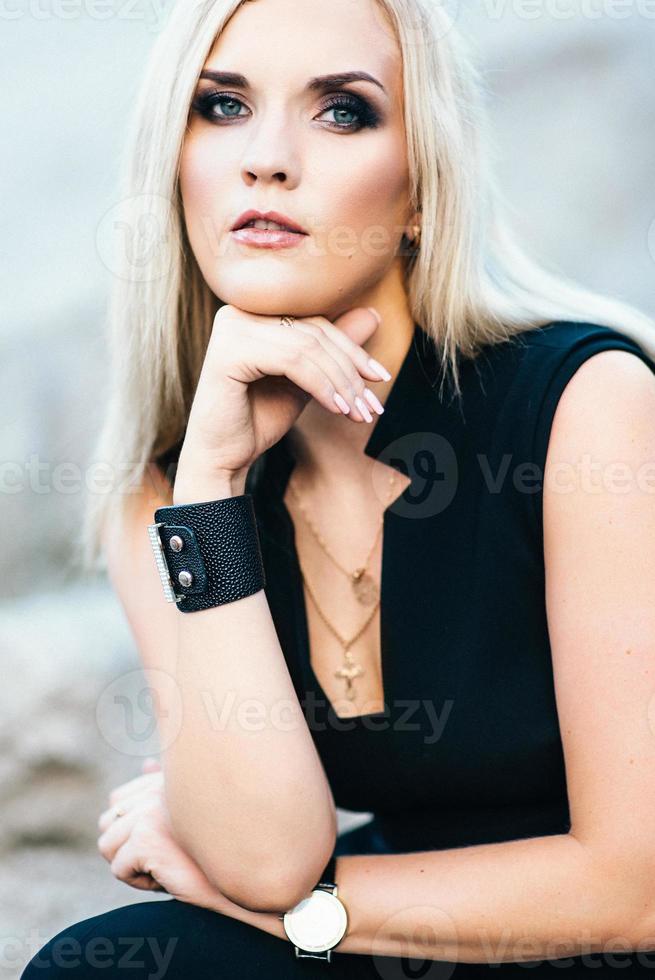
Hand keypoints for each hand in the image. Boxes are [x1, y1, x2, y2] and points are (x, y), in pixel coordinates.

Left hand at [97, 758, 232, 913]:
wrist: (242, 878)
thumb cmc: (217, 849)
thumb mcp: (189, 816)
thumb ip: (164, 790)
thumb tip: (145, 764)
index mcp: (166, 778)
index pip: (117, 799)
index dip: (131, 830)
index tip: (164, 841)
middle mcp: (158, 788)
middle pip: (106, 822)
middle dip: (127, 848)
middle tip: (164, 857)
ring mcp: (151, 811)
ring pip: (106, 845)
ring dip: (131, 865)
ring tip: (165, 866)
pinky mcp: (146, 837)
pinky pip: (118, 868)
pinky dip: (139, 882)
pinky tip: (168, 878)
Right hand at [176, 305, 387, 489]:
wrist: (221, 458)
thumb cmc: (258, 418)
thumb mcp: (306, 381)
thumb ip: (332, 350)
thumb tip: (374, 314)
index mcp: (253, 313)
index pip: (316, 322)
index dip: (353, 350)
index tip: (380, 378)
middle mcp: (237, 312)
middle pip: (314, 332)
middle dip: (350, 370)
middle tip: (371, 405)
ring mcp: (231, 329)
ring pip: (308, 347)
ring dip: (341, 383)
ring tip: (357, 412)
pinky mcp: (229, 351)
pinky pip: (292, 361)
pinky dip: (322, 385)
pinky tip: (337, 409)